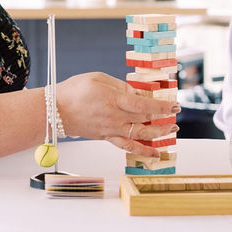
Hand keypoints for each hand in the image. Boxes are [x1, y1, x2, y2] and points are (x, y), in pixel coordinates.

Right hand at [56, 72, 178, 157]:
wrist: (56, 110)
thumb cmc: (75, 91)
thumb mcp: (100, 78)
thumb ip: (121, 86)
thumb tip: (137, 94)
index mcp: (114, 100)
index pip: (144, 105)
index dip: (162, 106)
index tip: (174, 104)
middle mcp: (115, 118)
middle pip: (145, 119)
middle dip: (163, 117)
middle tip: (175, 113)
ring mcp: (111, 130)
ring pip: (140, 136)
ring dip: (159, 134)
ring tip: (171, 131)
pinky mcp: (107, 137)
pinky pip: (128, 147)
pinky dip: (142, 151)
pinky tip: (154, 153)